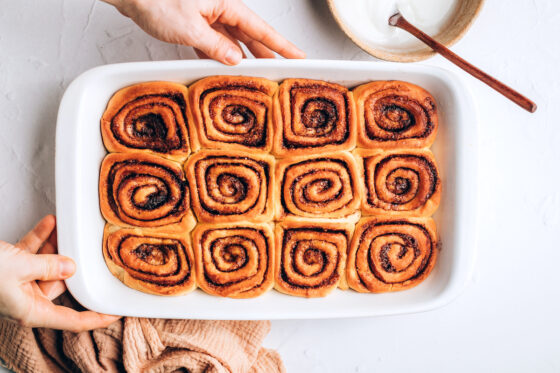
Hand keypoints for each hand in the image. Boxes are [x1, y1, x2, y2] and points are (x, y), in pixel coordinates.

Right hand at [0, 215, 118, 331]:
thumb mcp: (18, 267)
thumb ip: (48, 266)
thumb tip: (71, 267)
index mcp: (31, 310)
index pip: (72, 320)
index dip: (95, 319)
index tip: (115, 313)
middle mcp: (26, 299)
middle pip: (62, 284)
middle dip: (74, 264)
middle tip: (90, 249)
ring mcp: (17, 283)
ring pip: (47, 265)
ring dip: (58, 246)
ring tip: (68, 229)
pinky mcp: (9, 267)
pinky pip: (31, 253)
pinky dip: (41, 238)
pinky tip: (50, 222)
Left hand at [102, 0, 304, 64]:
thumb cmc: (156, 0)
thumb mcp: (189, 28)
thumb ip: (215, 47)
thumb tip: (235, 59)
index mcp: (226, 4)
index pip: (260, 29)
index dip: (281, 44)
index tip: (298, 55)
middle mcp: (220, 8)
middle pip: (250, 35)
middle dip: (265, 53)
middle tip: (282, 70)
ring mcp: (207, 15)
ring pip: (232, 40)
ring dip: (241, 57)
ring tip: (255, 73)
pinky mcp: (194, 22)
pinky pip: (213, 41)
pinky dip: (219, 54)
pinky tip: (223, 67)